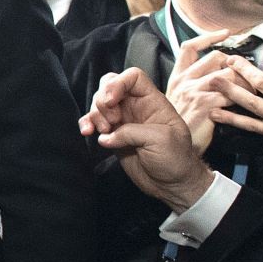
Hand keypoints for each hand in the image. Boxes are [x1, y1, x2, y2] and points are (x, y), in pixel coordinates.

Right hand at [80, 67, 214, 210]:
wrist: (173, 184)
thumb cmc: (176, 159)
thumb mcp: (160, 140)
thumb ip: (132, 132)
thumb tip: (106, 137)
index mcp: (153, 102)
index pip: (133, 77)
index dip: (118, 83)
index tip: (111, 101)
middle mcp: (136, 107)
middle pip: (110, 86)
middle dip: (102, 101)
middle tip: (110, 122)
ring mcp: (124, 121)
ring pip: (99, 104)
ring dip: (94, 115)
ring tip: (102, 132)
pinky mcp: (113, 136)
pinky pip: (94, 123)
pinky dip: (86, 124)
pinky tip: (87, 132)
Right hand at [165, 31, 249, 152]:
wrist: (174, 152)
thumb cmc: (178, 130)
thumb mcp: (177, 102)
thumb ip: (191, 86)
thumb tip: (214, 75)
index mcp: (177, 78)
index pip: (190, 47)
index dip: (208, 37)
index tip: (224, 34)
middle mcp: (185, 81)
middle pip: (216, 57)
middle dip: (235, 63)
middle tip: (245, 75)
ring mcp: (195, 92)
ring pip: (228, 73)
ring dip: (244, 80)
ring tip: (251, 89)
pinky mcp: (206, 104)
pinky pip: (233, 92)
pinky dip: (244, 96)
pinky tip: (248, 102)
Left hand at [208, 59, 262, 162]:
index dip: (252, 71)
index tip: (241, 62)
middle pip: (255, 94)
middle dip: (234, 81)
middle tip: (218, 71)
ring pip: (250, 115)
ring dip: (229, 105)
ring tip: (211, 97)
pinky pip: (255, 131)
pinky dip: (239, 124)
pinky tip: (224, 120)